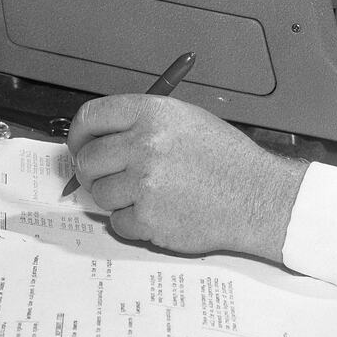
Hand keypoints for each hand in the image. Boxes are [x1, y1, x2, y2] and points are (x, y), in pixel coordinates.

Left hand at [68, 94, 309, 260]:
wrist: (258, 195)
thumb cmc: (226, 159)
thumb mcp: (186, 120)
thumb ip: (141, 125)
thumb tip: (98, 140)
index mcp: (153, 114)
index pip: (91, 117)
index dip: (78, 135)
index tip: (79, 146)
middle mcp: (145, 145)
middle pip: (88, 159)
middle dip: (92, 171)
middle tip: (109, 177)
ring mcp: (145, 184)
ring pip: (100, 194)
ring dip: (116, 198)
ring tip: (147, 195)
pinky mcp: (148, 219)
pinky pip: (117, 223)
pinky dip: (133, 222)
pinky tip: (160, 211)